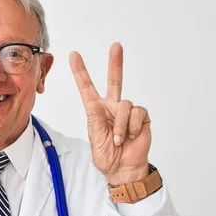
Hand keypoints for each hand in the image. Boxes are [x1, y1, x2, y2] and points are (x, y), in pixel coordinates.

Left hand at [69, 42, 150, 185]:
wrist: (123, 168)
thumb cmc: (106, 155)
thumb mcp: (95, 138)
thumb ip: (95, 120)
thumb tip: (95, 104)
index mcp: (96, 110)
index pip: (87, 88)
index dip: (81, 72)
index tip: (74, 55)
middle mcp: (112, 107)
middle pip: (115, 81)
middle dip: (115, 63)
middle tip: (116, 46)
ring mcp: (127, 111)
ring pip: (124, 105)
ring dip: (120, 125)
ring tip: (118, 140)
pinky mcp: (141, 117)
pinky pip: (137, 113)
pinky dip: (132, 127)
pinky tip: (131, 136)